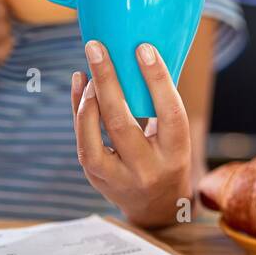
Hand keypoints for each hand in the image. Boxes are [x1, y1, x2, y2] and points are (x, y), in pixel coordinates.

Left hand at [71, 40, 192, 227]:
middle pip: (121, 123)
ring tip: (88, 72)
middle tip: (96, 48)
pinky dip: (78, 112)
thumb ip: (158, 106)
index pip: (169, 112)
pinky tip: (80, 85)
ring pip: (92, 141)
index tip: (143, 48)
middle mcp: (148, 168)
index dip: (156, 79)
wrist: (158, 206)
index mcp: (176, 152)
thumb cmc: (167, 157)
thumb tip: (134, 57)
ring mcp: (119, 177)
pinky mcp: (98, 179)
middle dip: (106, 81)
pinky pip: (83, 144)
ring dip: (86, 102)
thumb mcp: (174, 137)